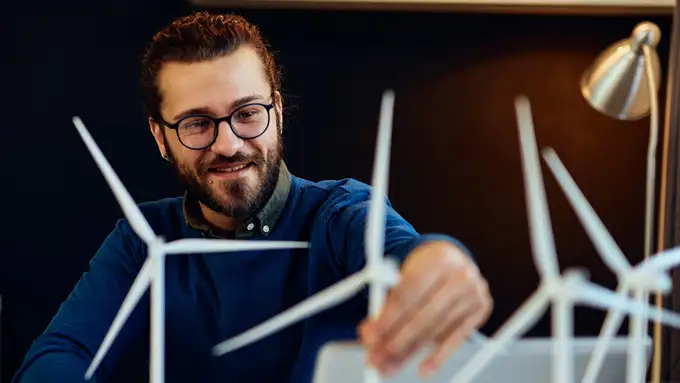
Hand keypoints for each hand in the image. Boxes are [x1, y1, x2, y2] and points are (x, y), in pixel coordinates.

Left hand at [358, 241, 492, 377]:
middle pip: (425, 314)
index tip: (371, 334)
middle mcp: (461, 273)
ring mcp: (474, 291)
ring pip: (438, 328)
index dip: (388, 317)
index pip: (410, 292)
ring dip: (411, 350)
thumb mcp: (404, 274)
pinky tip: (424, 368)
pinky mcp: (481, 308)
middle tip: (379, 355)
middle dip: (398, 338)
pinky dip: (438, 356)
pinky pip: (457, 338)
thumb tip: (370, 333)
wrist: (452, 258)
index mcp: (438, 258)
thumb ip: (388, 301)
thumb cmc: (423, 268)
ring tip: (391, 364)